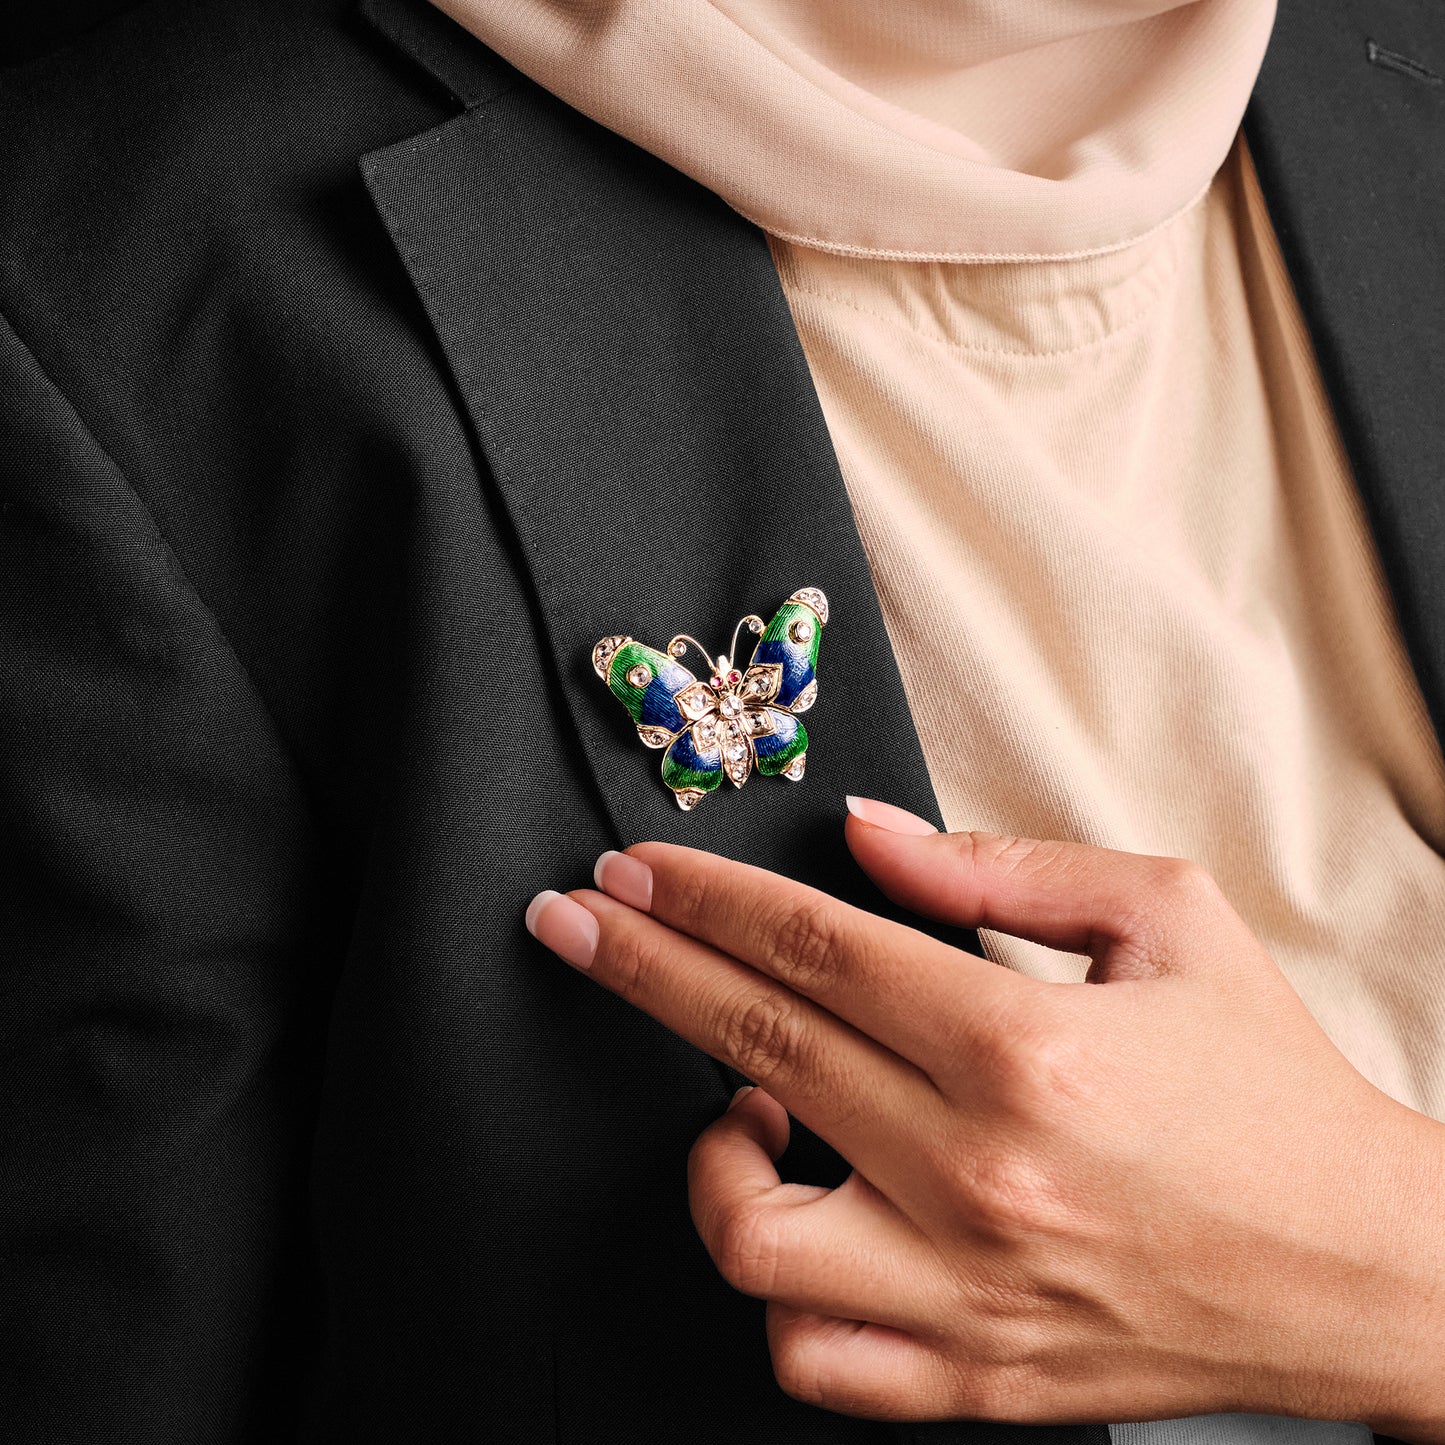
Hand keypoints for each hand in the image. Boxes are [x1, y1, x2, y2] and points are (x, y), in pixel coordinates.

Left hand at [524, 800, 1444, 1436]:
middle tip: (572, 919)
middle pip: (752, 1045)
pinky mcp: (976, 1379)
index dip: (700, 897)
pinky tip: (800, 1215)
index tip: (629, 868)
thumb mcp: (1165, 920)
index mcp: (1025, 1044)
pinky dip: (775, 1287)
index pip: (810, 948)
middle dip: (639, 964)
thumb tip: (863, 836)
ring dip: (707, 1156)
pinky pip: (813, 1357)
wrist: (1367, 1269)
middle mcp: (979, 1172)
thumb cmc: (1269, 1082)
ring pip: (749, 1236)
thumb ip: (1000, 868)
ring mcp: (967, 1292)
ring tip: (738, 1107)